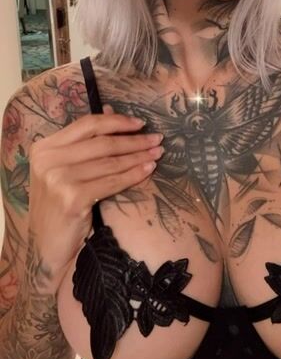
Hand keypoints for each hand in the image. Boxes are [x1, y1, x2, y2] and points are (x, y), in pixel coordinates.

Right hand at [27, 107, 163, 291]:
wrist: (48, 248)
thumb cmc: (59, 207)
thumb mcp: (66, 170)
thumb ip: (85, 143)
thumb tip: (110, 111)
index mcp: (44, 148)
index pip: (87, 125)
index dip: (116, 122)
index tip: (140, 123)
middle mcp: (48, 160)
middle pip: (102, 142)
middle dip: (134, 140)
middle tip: (157, 139)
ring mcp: (58, 179)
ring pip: (110, 162)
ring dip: (138, 156)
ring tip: (157, 153)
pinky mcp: (72, 198)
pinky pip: (112, 182)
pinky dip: (133, 175)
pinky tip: (147, 170)